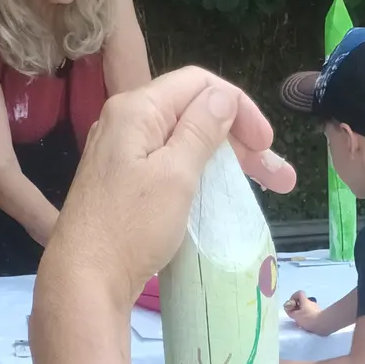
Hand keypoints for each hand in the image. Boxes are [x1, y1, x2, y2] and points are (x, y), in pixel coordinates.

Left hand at [42, 66, 296, 307]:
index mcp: (137, 109)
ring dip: (227, 159)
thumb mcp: (175, 174)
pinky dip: (202, 174)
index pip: (199, 85)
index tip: (267, 145)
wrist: (85, 279)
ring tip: (266, 186)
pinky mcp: (124, 183)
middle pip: (195, 114)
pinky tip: (222, 193)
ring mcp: (123, 154)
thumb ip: (201, 130)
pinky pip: (171, 165)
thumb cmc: (131, 227)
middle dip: (241, 139)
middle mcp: (126, 122)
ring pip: (185, 142)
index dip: (240, 107)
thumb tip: (223, 98)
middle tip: (279, 177)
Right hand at [283, 290, 321, 331]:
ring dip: (302, 312)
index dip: (294, 297)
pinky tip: (306, 323)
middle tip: (294, 314)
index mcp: (305, 300)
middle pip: (302, 301)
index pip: (299, 293)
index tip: (291, 304)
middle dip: (297, 307)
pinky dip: (307, 316)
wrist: (322, 324)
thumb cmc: (308, 318)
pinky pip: (311, 313)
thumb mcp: (296, 316)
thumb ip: (290, 312)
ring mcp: (316, 308)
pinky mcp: (319, 314)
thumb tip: (288, 309)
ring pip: (307, 308)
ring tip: (299, 320)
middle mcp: (311, 303)